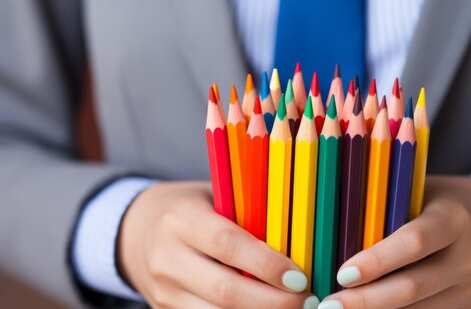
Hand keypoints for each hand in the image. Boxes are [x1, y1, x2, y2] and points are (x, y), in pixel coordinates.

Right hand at [117, 181, 318, 308]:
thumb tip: (302, 238)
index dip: (266, 263)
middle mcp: (167, 257)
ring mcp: (163, 290)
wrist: (137, 231)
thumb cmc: (192, 210)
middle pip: (225, 290)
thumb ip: (248, 216)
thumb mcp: (214, 198)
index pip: (227, 244)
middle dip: (272, 302)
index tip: (299, 276)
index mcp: (181, 219)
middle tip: (307, 300)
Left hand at [320, 176, 470, 308]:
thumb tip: (332, 221)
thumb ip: (386, 204)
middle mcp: (469, 258)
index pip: (414, 242)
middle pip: (413, 287)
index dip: (377, 260)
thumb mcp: (419, 191)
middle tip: (329, 305)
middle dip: (367, 301)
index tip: (342, 273)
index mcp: (454, 219)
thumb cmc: (439, 204)